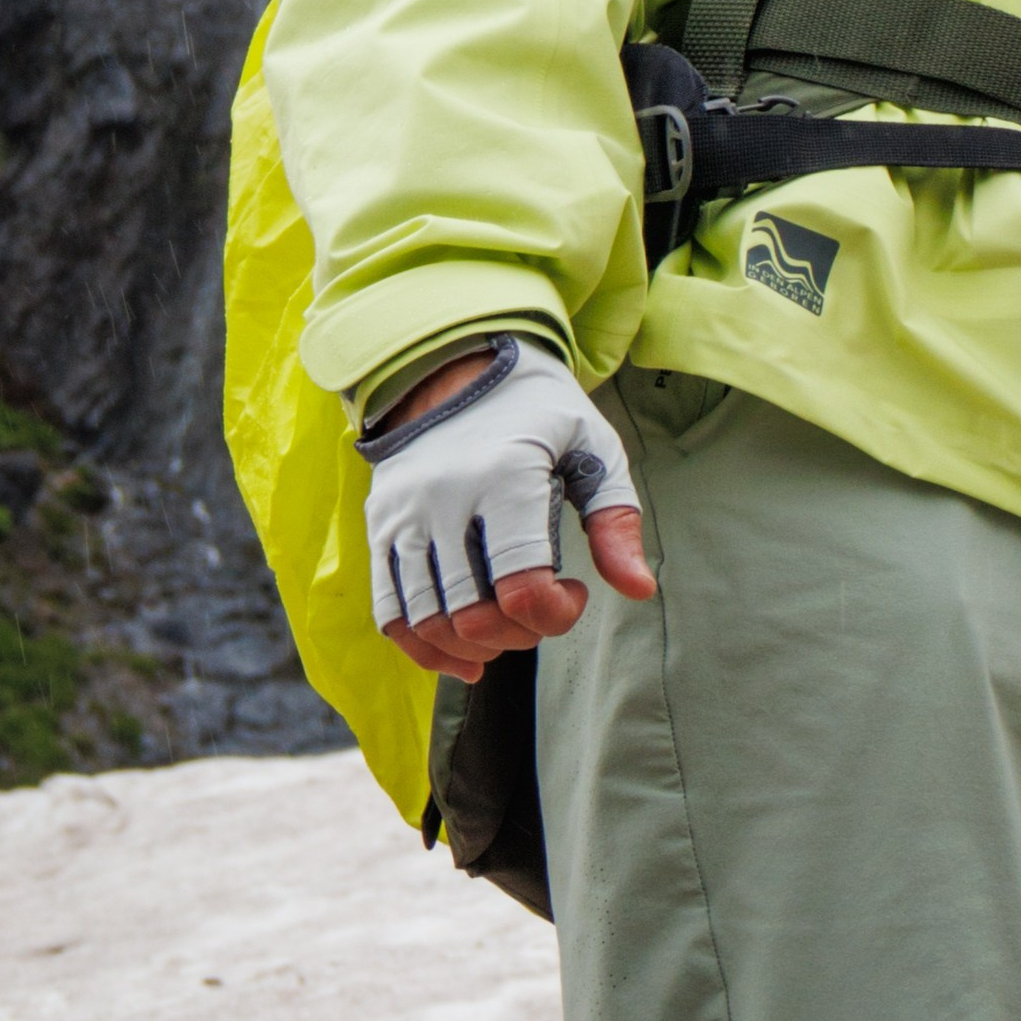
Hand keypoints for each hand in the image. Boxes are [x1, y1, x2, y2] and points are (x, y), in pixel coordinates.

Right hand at [359, 338, 655, 680]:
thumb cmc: (540, 411)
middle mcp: (445, 498)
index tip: (575, 593)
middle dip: (520, 635)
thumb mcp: (593, 445)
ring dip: (475, 648)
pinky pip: (389, 611)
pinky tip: (463, 658)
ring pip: (429, 621)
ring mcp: (405, 514)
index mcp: (505, 477)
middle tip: (544, 611)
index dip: (557, 616)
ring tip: (509, 630)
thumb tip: (638, 592)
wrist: (458, 362)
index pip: (522, 588)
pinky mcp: (381, 525)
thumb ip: (616, 518)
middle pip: (474, 615)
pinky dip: (423, 648)